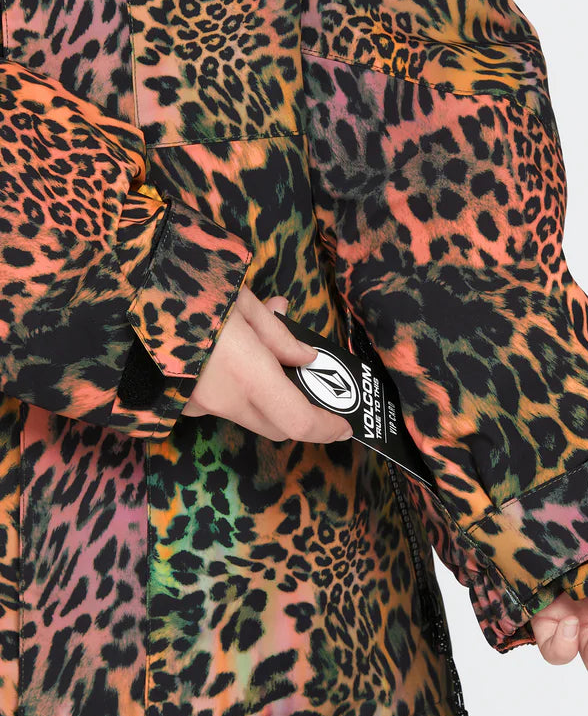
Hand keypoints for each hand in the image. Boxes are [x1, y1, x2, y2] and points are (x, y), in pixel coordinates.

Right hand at [182, 286, 352, 443]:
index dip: (326, 428)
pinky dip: (230, 386)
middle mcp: (223, 400)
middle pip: (276, 426)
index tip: (345, 423)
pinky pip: (214, 402)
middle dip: (300, 415)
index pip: (299, 421)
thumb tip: (306, 357)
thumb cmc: (186, 286)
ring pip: (244, 414)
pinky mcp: (173, 401)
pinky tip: (224, 352)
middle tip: (312, 389)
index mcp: (248, 376)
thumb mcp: (241, 300)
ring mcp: (194, 405)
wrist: (115, 292)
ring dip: (263, 397)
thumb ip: (278, 335)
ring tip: (264, 350)